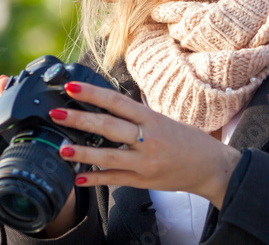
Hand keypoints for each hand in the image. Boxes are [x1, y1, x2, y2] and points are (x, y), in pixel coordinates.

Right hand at [0, 74, 78, 236]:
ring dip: (1, 179)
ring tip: (16, 167)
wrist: (42, 168)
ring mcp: (0, 185)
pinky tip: (29, 182)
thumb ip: (7, 100)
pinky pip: (10, 197)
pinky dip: (17, 191)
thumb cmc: (22, 140)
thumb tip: (3, 79)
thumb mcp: (16, 120)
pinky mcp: (13, 195)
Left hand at [50, 81, 241, 209]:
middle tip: (56, 113)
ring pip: (109, 157)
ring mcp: (146, 162)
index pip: (116, 102)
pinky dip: (96, 179)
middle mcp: (148, 140)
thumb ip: (136, 115)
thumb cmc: (186, 140)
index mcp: (151, 119)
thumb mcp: (163, 120)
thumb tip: (105, 104)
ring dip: (83, 153)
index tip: (70, 87)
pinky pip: (116, 180)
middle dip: (79, 120)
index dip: (92, 94)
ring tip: (62, 148)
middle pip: (108, 127)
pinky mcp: (144, 181)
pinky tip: (79, 178)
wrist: (212, 168)